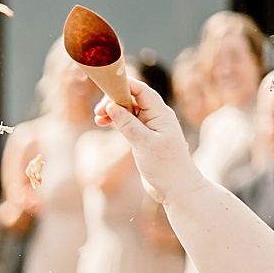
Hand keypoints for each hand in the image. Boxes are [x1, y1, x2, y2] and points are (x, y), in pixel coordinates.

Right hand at [95, 78, 206, 206]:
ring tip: (98, 119)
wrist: (176, 188)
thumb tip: (111, 106)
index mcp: (160, 113)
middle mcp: (155, 116)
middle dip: (113, 99)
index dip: (123, 84)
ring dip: (112, 111)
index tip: (105, 84)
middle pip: (132, 98)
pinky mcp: (143, 137)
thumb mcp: (144, 144)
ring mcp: (149, 127)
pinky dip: (115, 121)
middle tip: (97, 110)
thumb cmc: (165, 166)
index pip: (141, 90)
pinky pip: (127, 122)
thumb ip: (128, 124)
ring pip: (127, 110)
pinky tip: (104, 124)